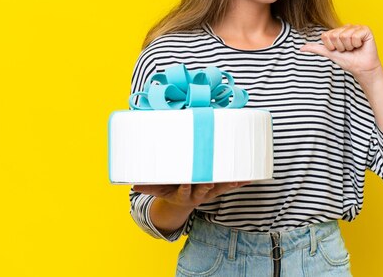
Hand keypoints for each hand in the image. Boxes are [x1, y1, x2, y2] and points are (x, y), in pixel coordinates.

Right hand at [133, 182, 249, 208]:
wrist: (181, 204)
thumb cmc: (169, 191)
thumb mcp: (158, 190)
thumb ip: (148, 187)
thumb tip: (133, 184)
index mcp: (182, 193)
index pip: (184, 189)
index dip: (185, 186)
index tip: (186, 180)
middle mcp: (196, 194)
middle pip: (204, 188)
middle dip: (209, 183)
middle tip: (213, 178)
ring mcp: (208, 192)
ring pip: (219, 188)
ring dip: (228, 183)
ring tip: (237, 178)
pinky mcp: (216, 189)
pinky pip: (228, 186)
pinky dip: (239, 182)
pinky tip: (249, 177)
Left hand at [300, 24, 381, 75]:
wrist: (361, 68)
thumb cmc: (347, 60)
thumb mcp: (329, 53)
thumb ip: (316, 49)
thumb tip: (301, 48)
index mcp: (337, 31)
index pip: (326, 36)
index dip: (331, 46)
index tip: (339, 50)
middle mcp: (346, 27)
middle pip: (335, 35)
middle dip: (340, 47)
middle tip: (348, 50)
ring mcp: (356, 27)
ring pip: (344, 36)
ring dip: (349, 46)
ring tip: (354, 48)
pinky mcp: (365, 29)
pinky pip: (355, 35)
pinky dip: (357, 44)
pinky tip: (360, 45)